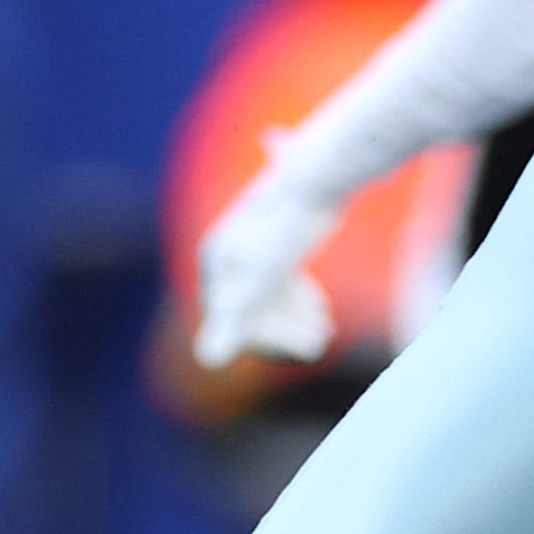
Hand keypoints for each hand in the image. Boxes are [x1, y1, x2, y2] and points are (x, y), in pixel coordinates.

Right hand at [192, 168, 340, 369]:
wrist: (324, 172)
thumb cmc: (291, 225)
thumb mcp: (263, 281)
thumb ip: (232, 323)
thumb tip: (208, 362)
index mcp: (216, 257)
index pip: (233, 315)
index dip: (271, 337)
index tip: (312, 345)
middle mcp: (228, 248)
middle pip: (252, 304)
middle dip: (287, 326)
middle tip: (322, 338)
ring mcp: (254, 241)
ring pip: (270, 292)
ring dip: (295, 316)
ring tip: (325, 329)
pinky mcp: (279, 235)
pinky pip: (281, 276)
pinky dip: (298, 296)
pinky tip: (321, 309)